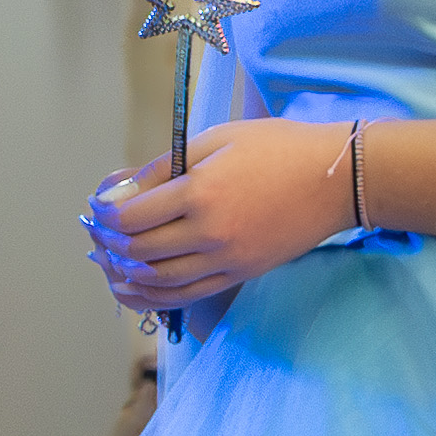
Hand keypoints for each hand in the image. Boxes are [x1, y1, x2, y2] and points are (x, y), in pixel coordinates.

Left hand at [86, 118, 347, 316]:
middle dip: (108, 241)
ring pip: (157, 279)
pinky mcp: (240, 274)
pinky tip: (132, 287)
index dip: (106, 212)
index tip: (100, 205)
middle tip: (97, 230)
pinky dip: (152, 295)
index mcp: (200, 192)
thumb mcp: (215, 140)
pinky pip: (185, 295)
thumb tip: (116, 190)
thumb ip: (162, 167)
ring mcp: (226, 259)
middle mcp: (210, 232)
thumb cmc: (278, 149)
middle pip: (138, 249)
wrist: (338, 179)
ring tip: (108, 258)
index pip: (131, 215)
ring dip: (124, 271)